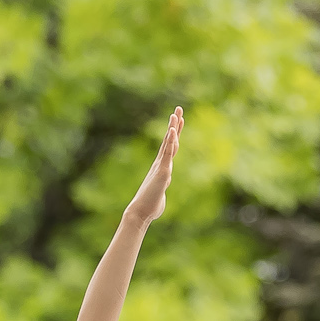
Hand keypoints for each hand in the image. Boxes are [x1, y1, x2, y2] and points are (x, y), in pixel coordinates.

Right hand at [126, 107, 182, 227]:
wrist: (141, 211)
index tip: (178, 120)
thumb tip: (162, 186)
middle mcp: (161, 163)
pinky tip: (173, 131)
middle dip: (175, 124)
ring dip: (173, 128)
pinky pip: (167, 153)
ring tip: (176, 114)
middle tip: (178, 109)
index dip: (174, 133)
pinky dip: (170, 141)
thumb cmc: (150, 205)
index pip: (170, 146)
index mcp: (162, 167)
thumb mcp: (160, 193)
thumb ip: (162, 186)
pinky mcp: (162, 171)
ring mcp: (161, 166)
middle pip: (170, 139)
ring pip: (168, 143)